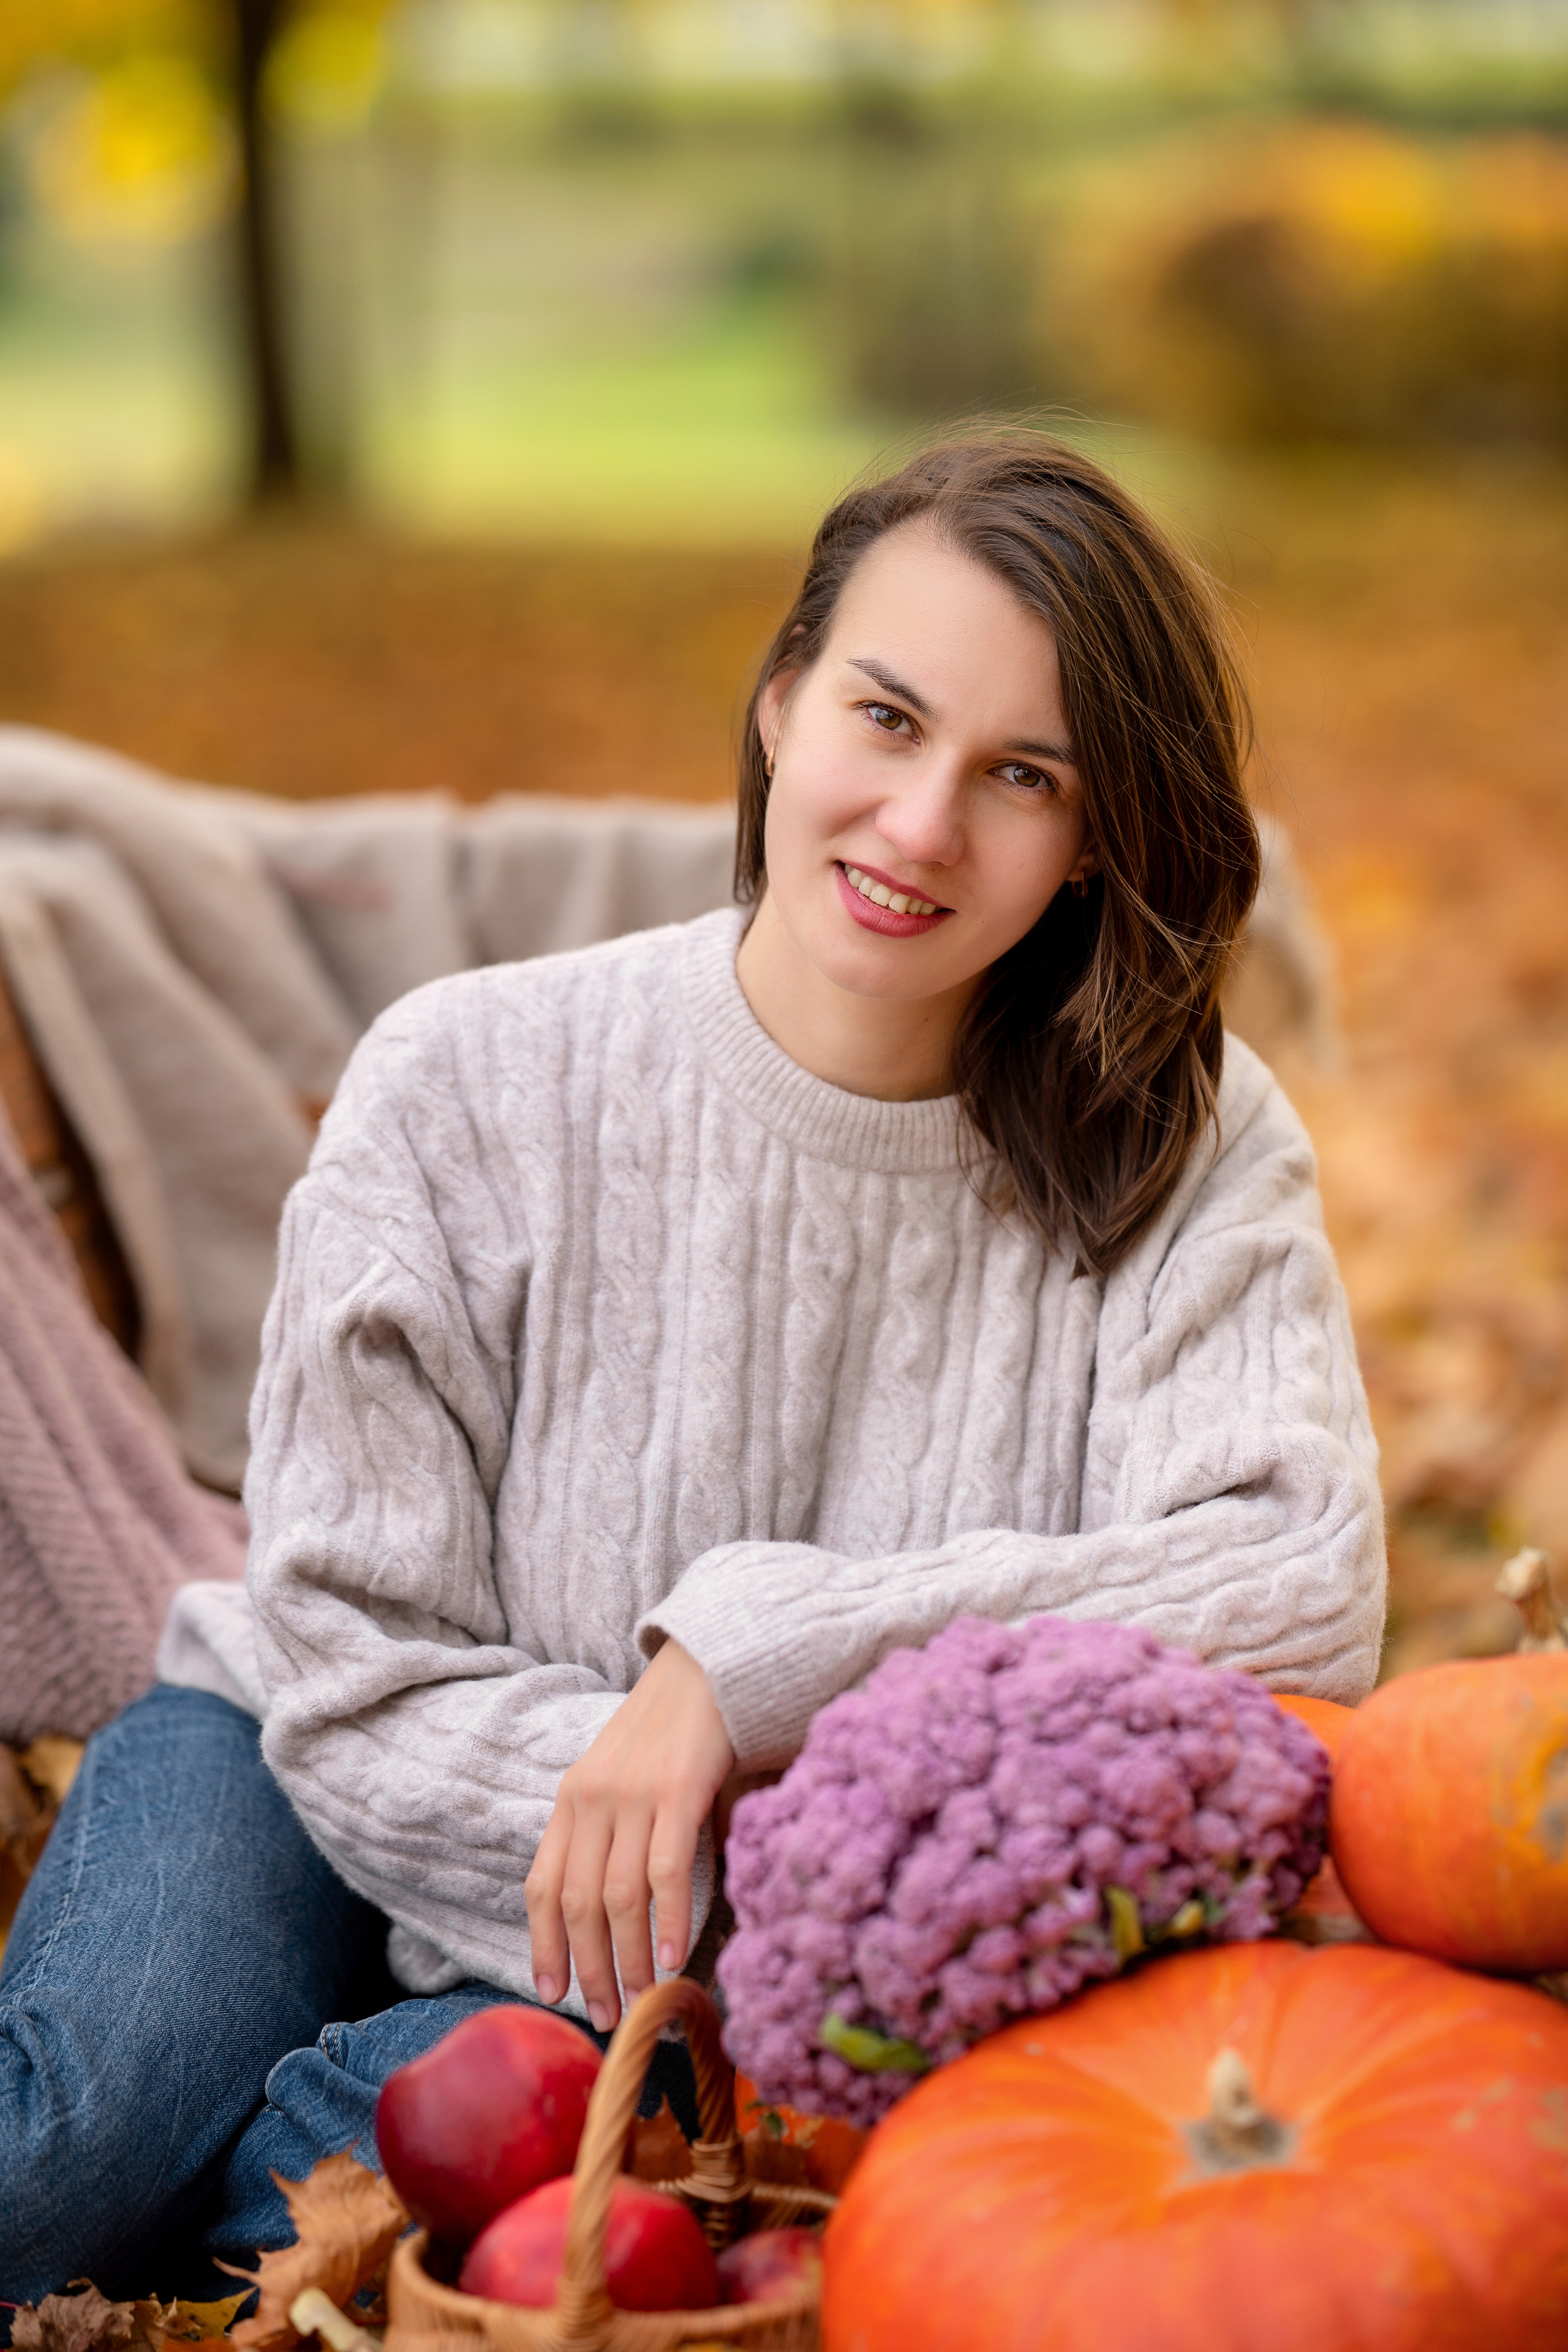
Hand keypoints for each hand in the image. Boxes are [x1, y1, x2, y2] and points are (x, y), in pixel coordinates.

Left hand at [525, 1639, 733, 2031]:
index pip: (542, 1885)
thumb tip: (614, 1913)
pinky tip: (676, 1959)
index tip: (551, 1992)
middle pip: (578, 1903)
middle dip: (589, 1969)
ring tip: (643, 2002)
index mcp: (571, 1799)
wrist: (708, 1665)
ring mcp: (633, 1795)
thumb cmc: (669, 1731)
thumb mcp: (618, 1777)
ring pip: (618, 1898)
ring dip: (630, 1959)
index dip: (542, 1944)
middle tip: (608, 2015)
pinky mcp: (678, 1791)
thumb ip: (609, 1833)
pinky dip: (670, 1922)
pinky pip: (667, 1872)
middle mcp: (592, 1799)